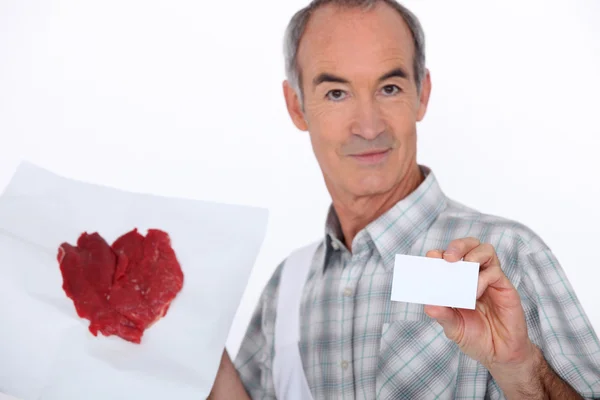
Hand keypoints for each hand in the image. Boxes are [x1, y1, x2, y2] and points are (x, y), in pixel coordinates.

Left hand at [423, 237, 535, 371]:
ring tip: (463, 270)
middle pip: (469, 245)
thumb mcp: (454, 328)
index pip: (448, 257)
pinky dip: (482, 278)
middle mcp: (474, 275)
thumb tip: (428, 306)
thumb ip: (443, 316)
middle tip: (449, 258)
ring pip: (485, 251)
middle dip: (458, 245)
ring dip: (472, 255)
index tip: (431, 258)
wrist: (500, 354)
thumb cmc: (475, 337)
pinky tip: (475, 292)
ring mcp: (491, 280)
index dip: (439, 254)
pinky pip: (495, 272)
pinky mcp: (505, 287)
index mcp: (458, 280)